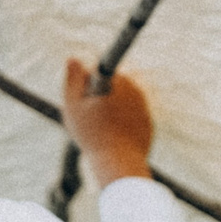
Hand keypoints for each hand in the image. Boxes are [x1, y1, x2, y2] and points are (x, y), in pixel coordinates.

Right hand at [62, 57, 154, 189]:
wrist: (120, 162)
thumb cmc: (93, 135)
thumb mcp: (74, 107)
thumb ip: (72, 81)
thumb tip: (72, 59)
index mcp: (117, 81)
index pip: (99, 74)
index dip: (87, 88)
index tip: (84, 103)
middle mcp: (134, 90)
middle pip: (112, 88)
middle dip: (100, 99)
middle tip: (89, 120)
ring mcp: (144, 107)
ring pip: (122, 104)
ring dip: (111, 113)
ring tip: (100, 132)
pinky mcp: (148, 124)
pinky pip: (131, 119)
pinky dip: (122, 126)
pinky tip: (112, 139)